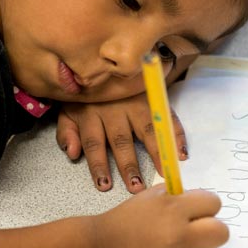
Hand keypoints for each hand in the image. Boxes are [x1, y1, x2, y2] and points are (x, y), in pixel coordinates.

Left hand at [56, 93, 187, 193]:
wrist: (108, 60)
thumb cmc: (87, 95)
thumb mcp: (68, 109)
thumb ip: (66, 132)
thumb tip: (72, 153)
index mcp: (91, 113)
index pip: (93, 143)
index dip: (98, 165)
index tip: (104, 185)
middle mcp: (114, 109)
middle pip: (121, 140)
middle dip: (129, 165)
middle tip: (136, 186)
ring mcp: (136, 103)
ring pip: (147, 130)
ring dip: (156, 152)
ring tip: (164, 172)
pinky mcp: (154, 98)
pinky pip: (168, 118)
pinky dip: (177, 135)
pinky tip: (181, 153)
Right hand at [92, 184, 228, 247]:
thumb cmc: (128, 220)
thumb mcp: (152, 196)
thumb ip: (180, 196)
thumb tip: (205, 203)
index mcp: (175, 209)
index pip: (214, 204)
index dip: (206, 206)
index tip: (197, 211)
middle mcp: (180, 236)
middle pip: (222, 232)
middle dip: (212, 229)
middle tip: (198, 230)